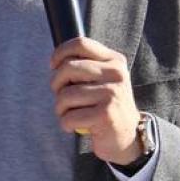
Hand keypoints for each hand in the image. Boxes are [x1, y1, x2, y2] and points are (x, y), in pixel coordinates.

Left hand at [49, 37, 142, 164]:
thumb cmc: (105, 106)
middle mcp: (116, 74)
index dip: (60, 53)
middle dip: (56, 84)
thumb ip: (85, 67)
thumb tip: (56, 61)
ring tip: (70, 114)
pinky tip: (74, 126)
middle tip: (61, 96)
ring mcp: (112, 94)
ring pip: (65, 95)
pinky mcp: (106, 115)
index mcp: (115, 61)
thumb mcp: (102, 80)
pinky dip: (66, 124)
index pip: (81, 44)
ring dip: (60, 108)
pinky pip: (69, 117)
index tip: (54, 66)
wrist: (126, 136)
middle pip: (68, 68)